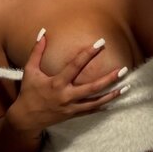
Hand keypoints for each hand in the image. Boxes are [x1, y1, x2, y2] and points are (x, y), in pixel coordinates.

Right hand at [10, 33, 126, 131]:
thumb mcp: (30, 71)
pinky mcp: (73, 114)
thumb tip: (43, 32)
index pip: (76, 65)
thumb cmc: (28, 92)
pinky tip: (115, 100)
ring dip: (112, 94)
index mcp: (57, 83)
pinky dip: (103, 105)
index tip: (101, 43)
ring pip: (96, 102)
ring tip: (126, 86)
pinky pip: (91, 111)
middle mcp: (66, 96)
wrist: (26, 119)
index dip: (88, 53)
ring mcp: (71, 107)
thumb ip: (37, 51)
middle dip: (109, 78)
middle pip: (92, 87)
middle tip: (123, 69)